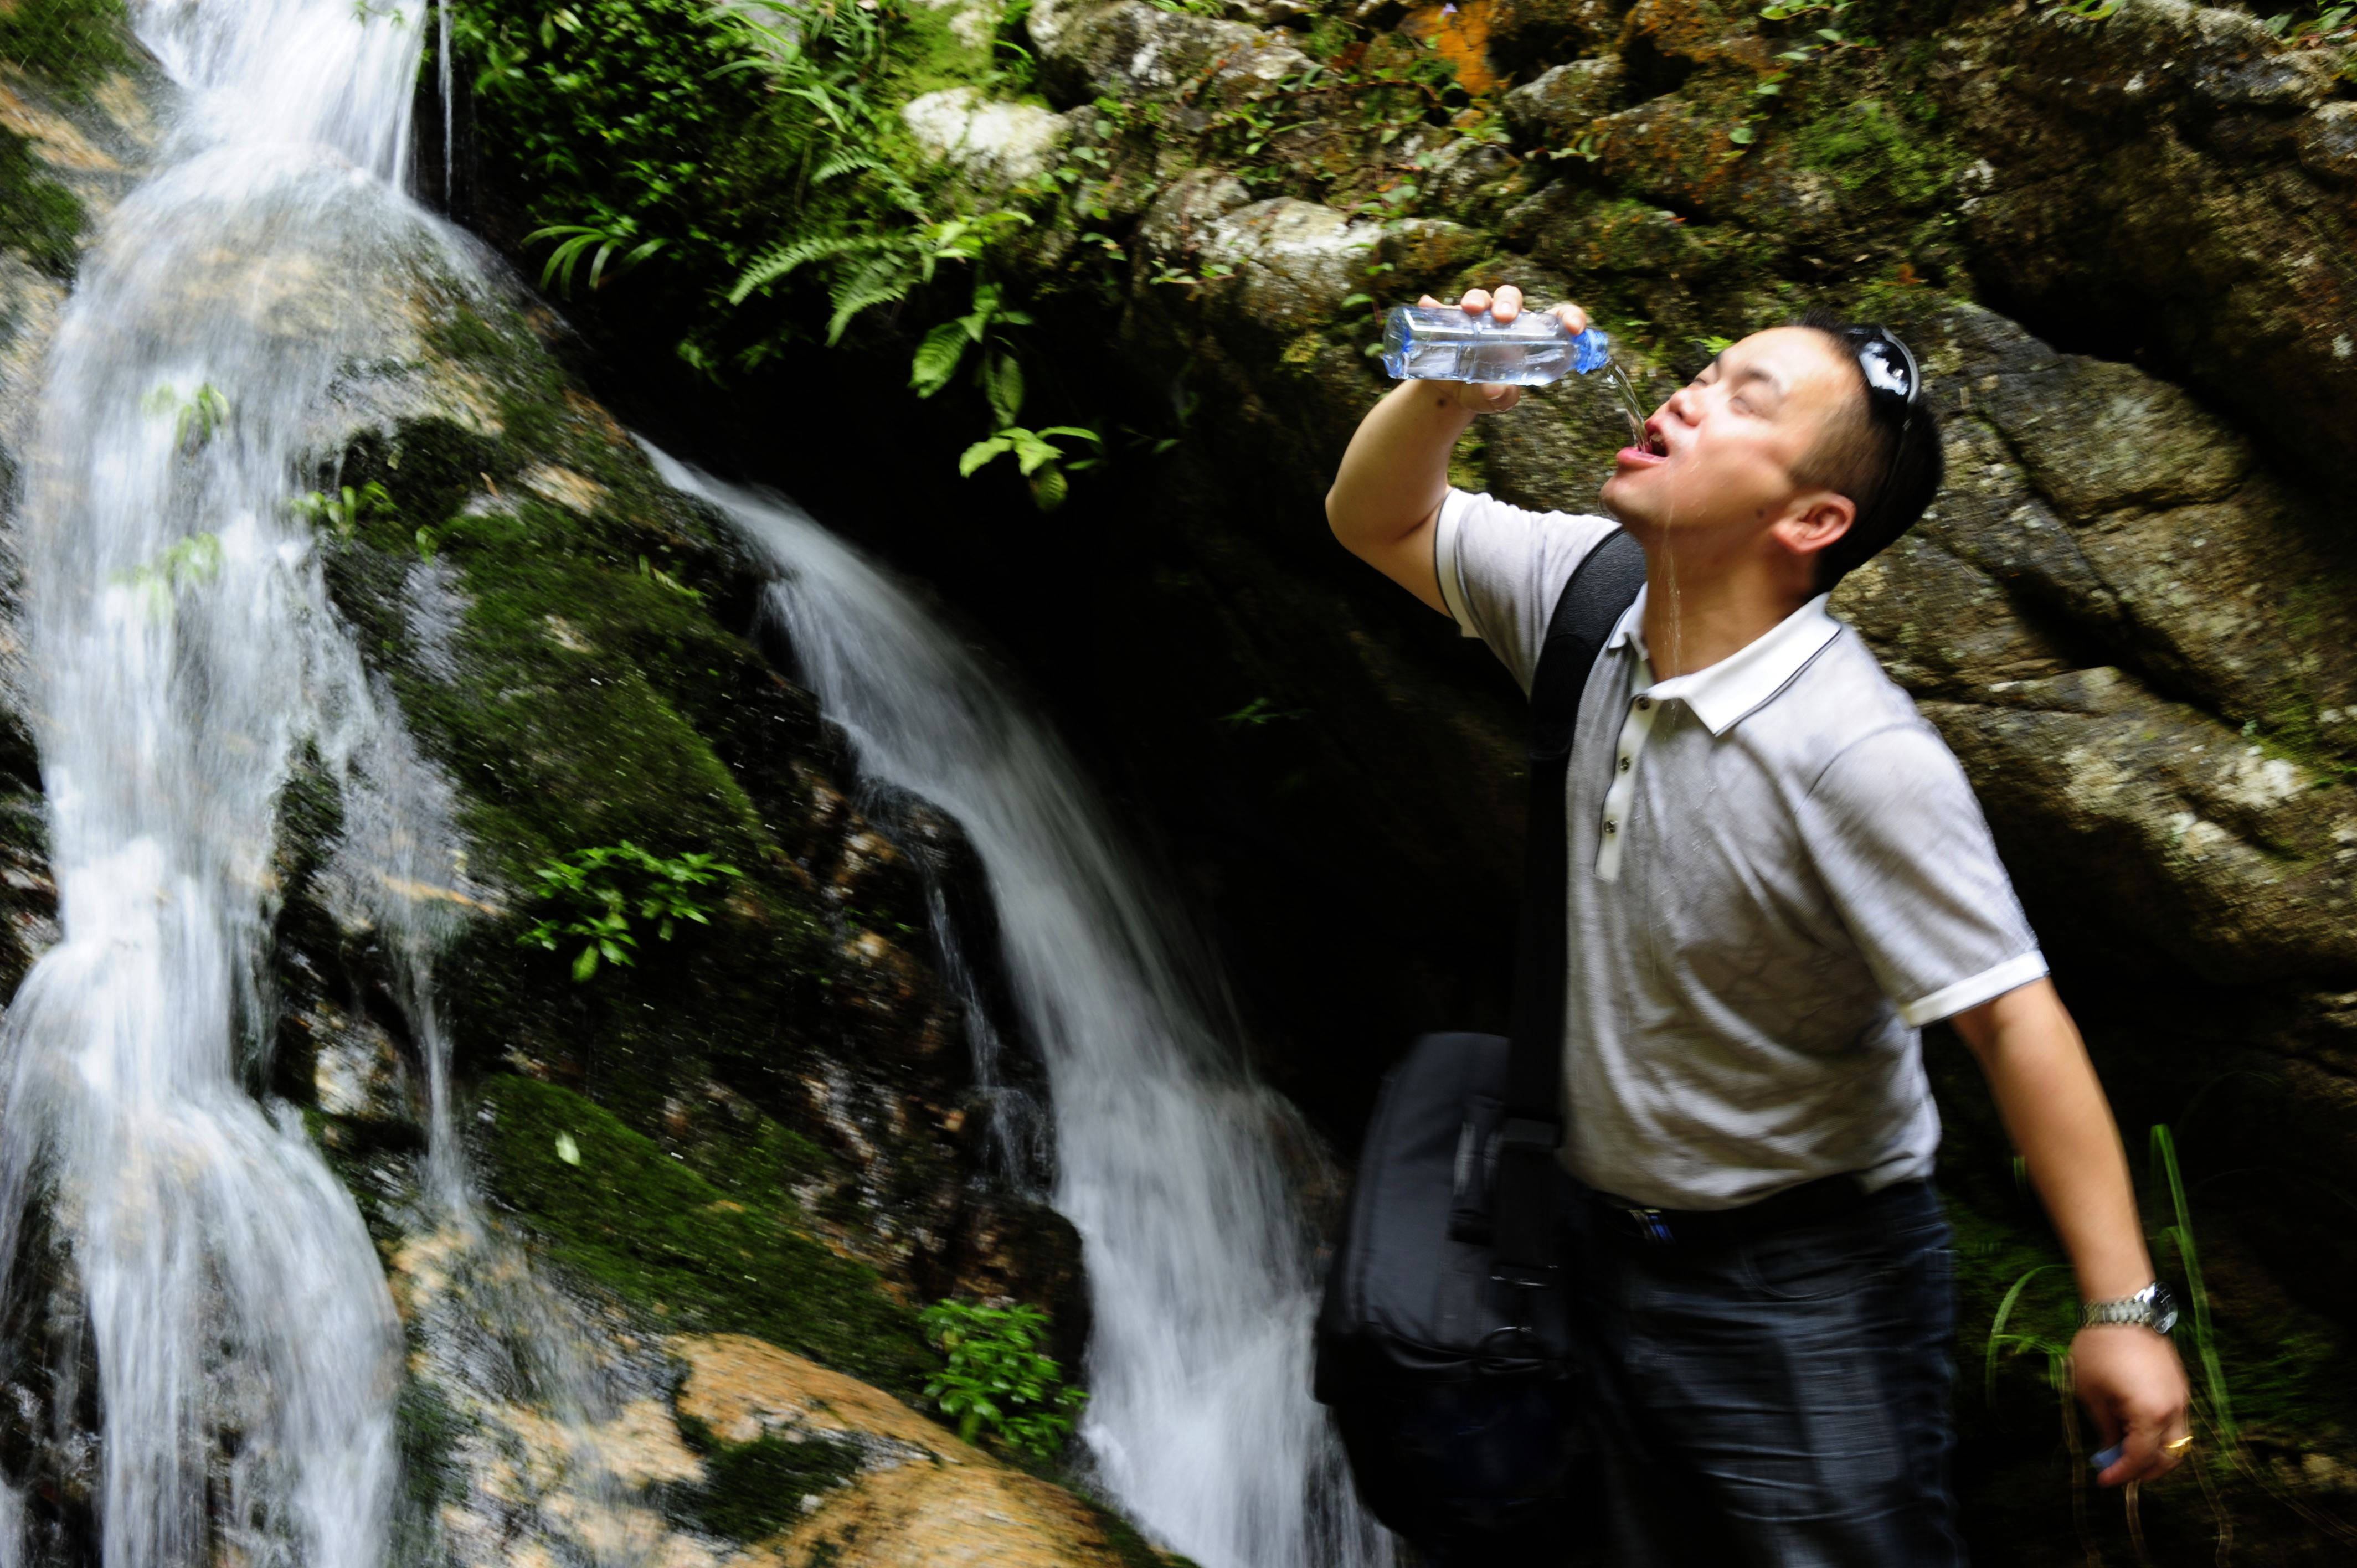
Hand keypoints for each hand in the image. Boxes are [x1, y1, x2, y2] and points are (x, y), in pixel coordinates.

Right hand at [1416, 285, 1588, 413]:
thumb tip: (1497, 389)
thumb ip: (1501, 398)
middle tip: (1504, 318)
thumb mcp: (1495, 400)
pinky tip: (1428, 304)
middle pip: (1511, 298)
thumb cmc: (1484, 391)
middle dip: (1509, 303)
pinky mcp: (1448, 321)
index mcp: (1527, 334)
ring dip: (1476, 298)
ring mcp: (1474, 318)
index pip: (1554, 317)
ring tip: (1468, 310)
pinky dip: (1435, 305)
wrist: (1451, 393)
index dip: (1569, 316)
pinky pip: (1441, 308)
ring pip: (1480, 298)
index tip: (1573, 328)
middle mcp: (1502, 320)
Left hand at [2072, 1324, 2192, 1486]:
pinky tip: (2137, 1431)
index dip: (2122, 1473)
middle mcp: (2174, 1409)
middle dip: (2144, 1471)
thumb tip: (2109, 1452)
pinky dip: (2161, 1435)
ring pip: (2178, 1442)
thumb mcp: (2091, 1393)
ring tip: (2126, 1454)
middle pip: (2169, 1458)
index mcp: (2151, 1414)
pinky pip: (2178, 1423)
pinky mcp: (2181, 1386)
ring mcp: (2182, 1397)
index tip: (2103, 1480)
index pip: (2141, 1458)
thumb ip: (2105, 1428)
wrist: (2122, 1308)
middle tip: (2117, 1471)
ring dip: (2156, 1455)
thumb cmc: (2099, 1349)